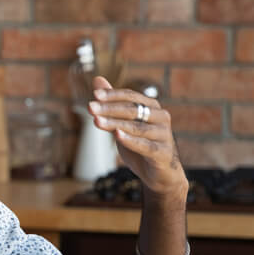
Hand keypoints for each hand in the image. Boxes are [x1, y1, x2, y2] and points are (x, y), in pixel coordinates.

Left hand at [87, 76, 186, 200]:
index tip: (94, 95)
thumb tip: (97, 79)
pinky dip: (131, 140)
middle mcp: (161, 117)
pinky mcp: (164, 152)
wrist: (159, 175)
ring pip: (137, 127)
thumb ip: (111, 104)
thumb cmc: (139, 146)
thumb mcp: (122, 124)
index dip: (112, 95)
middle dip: (109, 108)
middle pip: (133, 110)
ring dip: (115, 124)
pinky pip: (145, 145)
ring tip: (96, 122)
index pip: (131, 96)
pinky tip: (117, 135)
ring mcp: (164, 134)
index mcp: (151, 107)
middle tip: (90, 108)